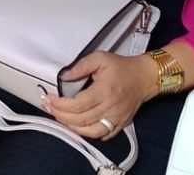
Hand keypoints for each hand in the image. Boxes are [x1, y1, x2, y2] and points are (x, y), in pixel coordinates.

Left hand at [43, 51, 157, 139]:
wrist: (145, 77)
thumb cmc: (121, 67)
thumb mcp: (99, 58)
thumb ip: (80, 66)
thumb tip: (63, 76)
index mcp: (104, 91)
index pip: (78, 104)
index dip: (60, 104)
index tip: (48, 99)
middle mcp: (110, 108)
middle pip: (81, 119)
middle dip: (60, 115)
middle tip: (48, 107)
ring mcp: (116, 119)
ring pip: (91, 131)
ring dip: (71, 127)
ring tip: (59, 117)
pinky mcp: (120, 124)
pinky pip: (102, 135)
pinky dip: (87, 133)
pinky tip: (76, 125)